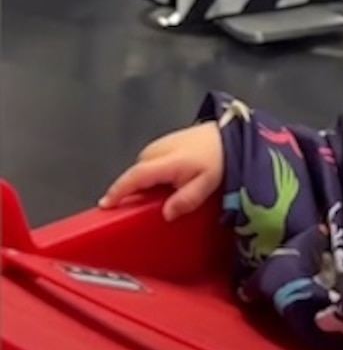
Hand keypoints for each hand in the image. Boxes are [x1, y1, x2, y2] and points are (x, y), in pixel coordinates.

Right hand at [100, 122, 223, 220]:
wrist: (230, 136)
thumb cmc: (219, 159)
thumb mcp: (206, 184)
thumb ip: (186, 200)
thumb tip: (167, 214)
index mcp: (166, 161)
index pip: (135, 177)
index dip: (118, 191)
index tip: (105, 205)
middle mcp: (158, 150)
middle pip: (135, 174)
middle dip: (130, 190)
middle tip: (132, 209)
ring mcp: (160, 143)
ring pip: (141, 168)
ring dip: (142, 182)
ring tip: (153, 197)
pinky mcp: (164, 142)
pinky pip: (149, 162)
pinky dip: (150, 173)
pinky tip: (164, 182)